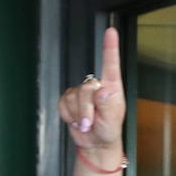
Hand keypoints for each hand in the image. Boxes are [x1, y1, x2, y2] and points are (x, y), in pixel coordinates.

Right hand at [57, 27, 125, 164]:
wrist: (95, 144)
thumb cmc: (108, 130)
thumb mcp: (113, 120)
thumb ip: (108, 105)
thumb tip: (103, 90)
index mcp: (111, 88)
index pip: (111, 65)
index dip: (110, 48)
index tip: (110, 32)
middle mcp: (96, 86)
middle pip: (85, 89)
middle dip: (85, 109)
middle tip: (90, 123)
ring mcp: (81, 92)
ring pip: (72, 97)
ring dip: (78, 115)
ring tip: (86, 124)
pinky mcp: (69, 99)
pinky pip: (63, 104)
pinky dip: (68, 116)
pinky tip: (76, 120)